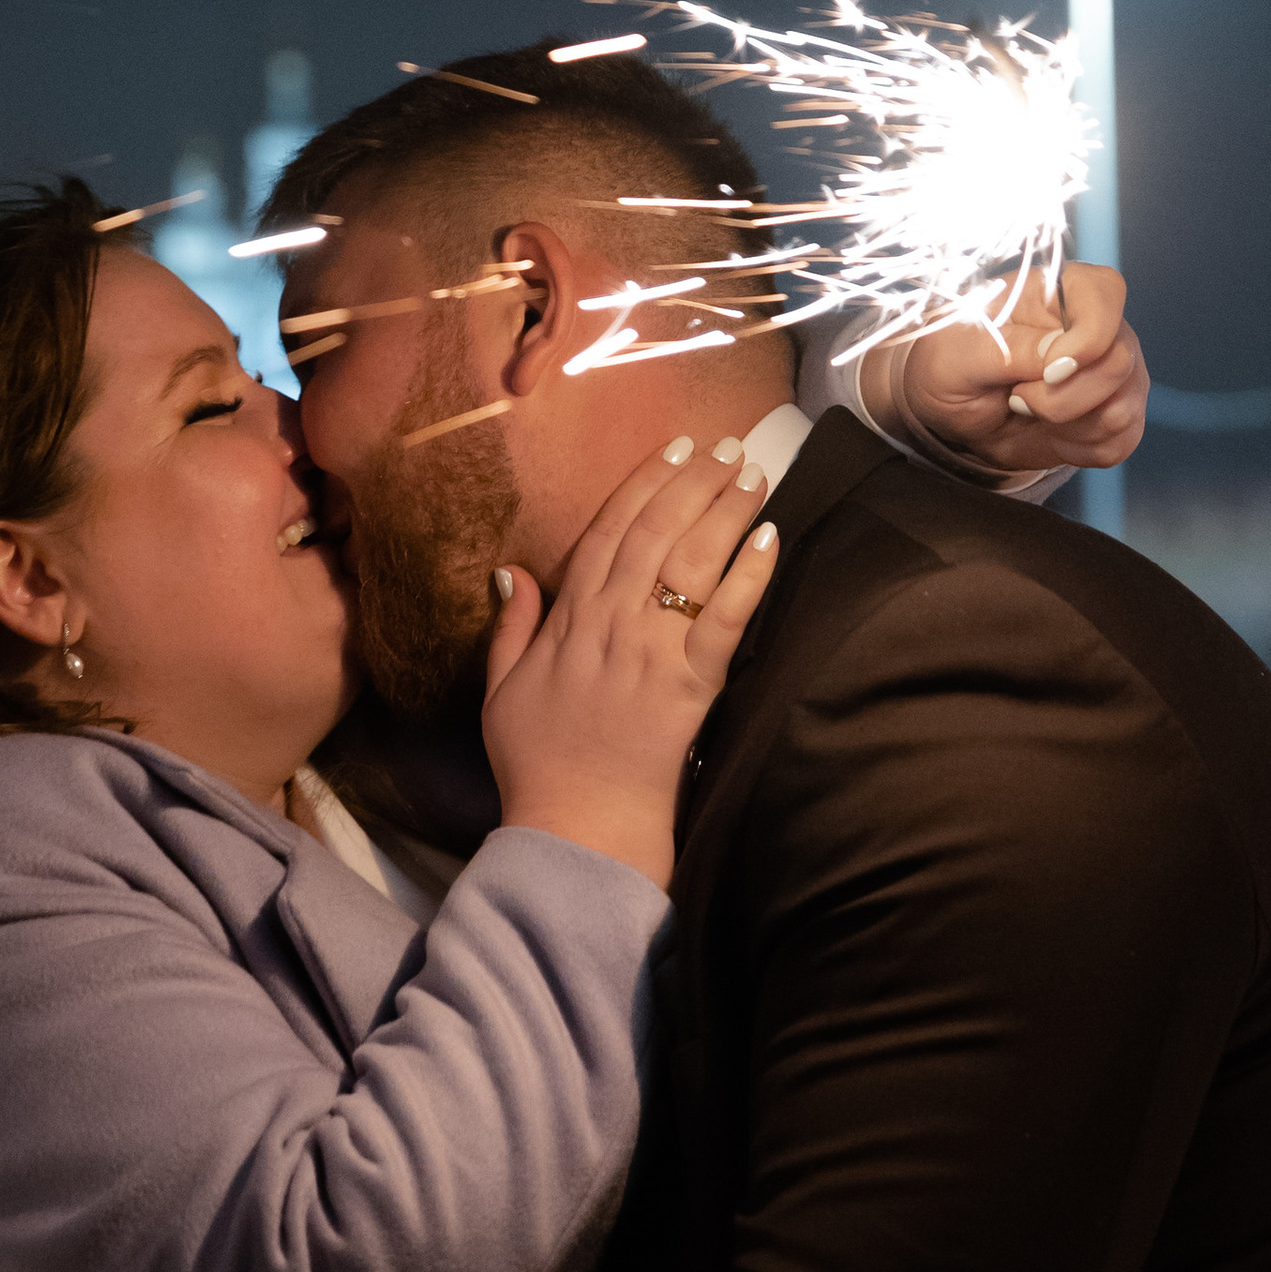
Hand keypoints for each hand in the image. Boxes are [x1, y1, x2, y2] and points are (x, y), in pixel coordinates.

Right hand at [483, 440, 779, 885]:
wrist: (576, 826)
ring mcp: (652, 654)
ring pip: (692, 563)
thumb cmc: (537, 765)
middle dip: (695, 481)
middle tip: (728, 445)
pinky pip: (725, 620)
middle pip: (657, 532)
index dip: (643, 484)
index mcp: (568, 622)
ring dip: (726, 511)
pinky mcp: (691, 688)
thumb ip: (511, 627)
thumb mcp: (501, 691)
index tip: (674, 448)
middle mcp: (611, 625)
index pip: (608, 532)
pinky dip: (747, 577)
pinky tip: (768, 539)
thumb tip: (512, 571)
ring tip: (754, 474)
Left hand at [873, 261, 1148, 476]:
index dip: (1087, 338)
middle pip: (1118, 362)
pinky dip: (1078, 449)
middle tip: (1017, 398)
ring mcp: (1116, 371)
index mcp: (1063, 289)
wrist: (952, 410)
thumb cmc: (953, 363)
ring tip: (1027, 409)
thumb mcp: (960, 354)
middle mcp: (1101, 326)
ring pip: (1120, 410)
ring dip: (1065, 426)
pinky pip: (1118, 442)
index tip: (1047, 371)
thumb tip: (1058, 354)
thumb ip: (1008, 350)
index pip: (1107, 293)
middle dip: (1061, 399)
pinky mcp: (1117, 415)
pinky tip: (1049, 431)